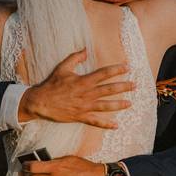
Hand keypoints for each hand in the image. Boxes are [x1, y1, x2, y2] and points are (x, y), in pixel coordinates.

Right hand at [18, 49, 133, 127]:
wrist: (40, 102)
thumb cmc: (52, 84)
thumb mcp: (62, 68)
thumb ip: (75, 58)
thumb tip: (85, 50)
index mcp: (83, 81)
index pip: (104, 74)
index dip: (117, 70)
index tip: (127, 68)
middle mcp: (87, 94)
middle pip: (109, 89)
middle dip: (123, 87)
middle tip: (135, 85)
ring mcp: (84, 106)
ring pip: (106, 106)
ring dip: (119, 105)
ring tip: (130, 103)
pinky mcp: (80, 116)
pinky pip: (95, 121)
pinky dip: (106, 124)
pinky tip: (116, 126)